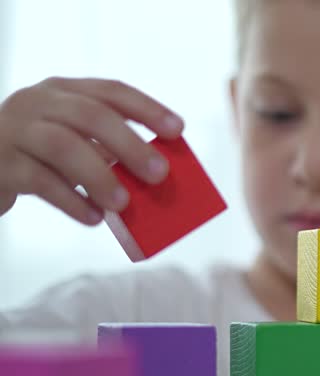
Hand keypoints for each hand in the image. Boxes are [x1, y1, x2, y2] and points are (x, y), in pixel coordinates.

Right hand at [0, 77, 183, 224]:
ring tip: (124, 203)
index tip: (178, 130)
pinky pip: (40, 181)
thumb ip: (107, 150)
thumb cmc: (38, 157)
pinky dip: (72, 201)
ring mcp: (14, 130)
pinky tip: (94, 218)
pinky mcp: (0, 163)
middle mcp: (37, 102)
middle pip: (90, 116)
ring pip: (62, 145)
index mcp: (63, 91)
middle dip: (130, 145)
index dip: (147, 108)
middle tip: (159, 174)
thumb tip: (155, 174)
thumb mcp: (72, 142)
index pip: (111, 90)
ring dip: (99, 176)